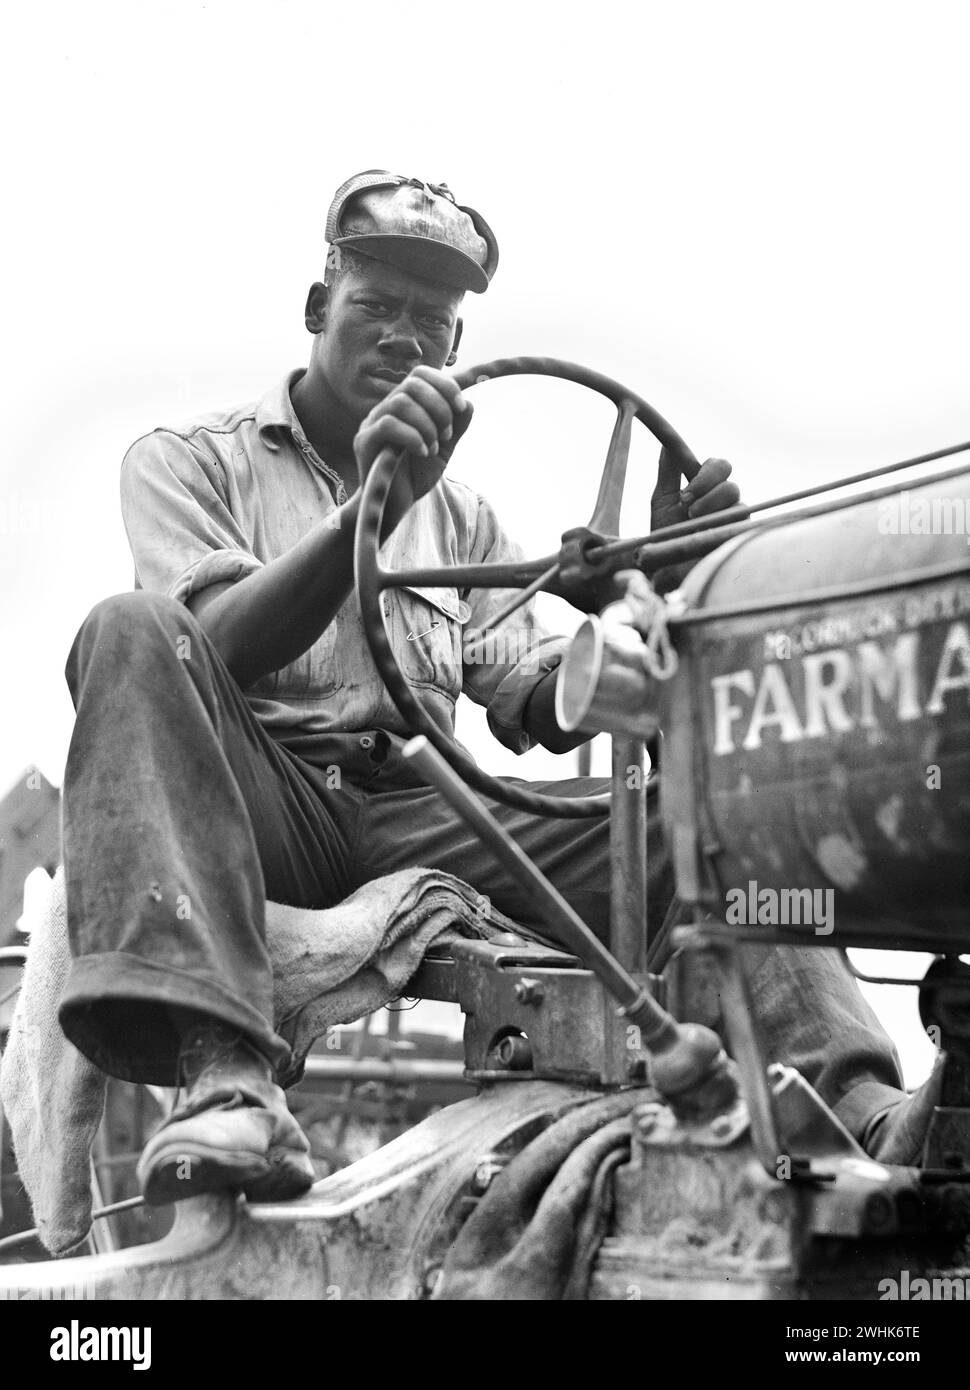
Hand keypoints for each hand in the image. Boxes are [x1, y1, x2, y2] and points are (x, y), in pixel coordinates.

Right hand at [354, 366, 472, 535]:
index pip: (421, 375)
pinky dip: (412, 436)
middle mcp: (386, 408)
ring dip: (426, 424)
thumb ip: (455, 427)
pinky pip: (388, 425)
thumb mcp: (443, 449)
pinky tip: (422, 453)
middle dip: (439, 406)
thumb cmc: (415, 476)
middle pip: (412, 383)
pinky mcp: (364, 441)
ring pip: (400, 402)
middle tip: (447, 435)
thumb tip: (467, 404)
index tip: (461, 407)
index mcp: (404, 405)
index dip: (445, 385)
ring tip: (433, 448)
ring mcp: (372, 423)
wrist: (393, 506)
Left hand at [650, 447, 742, 532]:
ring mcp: (735, 520)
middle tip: (688, 509)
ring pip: (738, 504)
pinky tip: (705, 535)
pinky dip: (721, 527)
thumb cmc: (665, 534)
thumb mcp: (662, 501)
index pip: (720, 466)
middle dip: (709, 493)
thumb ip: (668, 471)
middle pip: (731, 484)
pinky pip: (741, 525)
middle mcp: (726, 501)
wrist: (665, 566)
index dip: (706, 474)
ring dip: (712, 512)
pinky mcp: (740, 536)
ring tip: (692, 525)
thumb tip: (668, 442)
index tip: (685, 494)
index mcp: (709, 487)